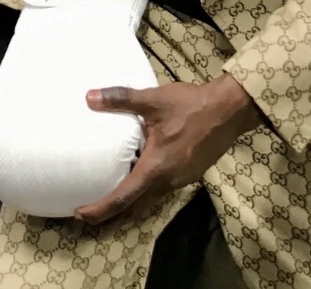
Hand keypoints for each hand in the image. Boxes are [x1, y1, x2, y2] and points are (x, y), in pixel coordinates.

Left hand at [74, 74, 262, 225]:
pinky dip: (143, 191)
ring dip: (128, 203)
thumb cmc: (190, 106)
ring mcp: (180, 180)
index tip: (80, 214)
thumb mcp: (153, 100)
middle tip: (86, 212)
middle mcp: (167, 181)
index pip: (122, 198)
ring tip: (107, 197)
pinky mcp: (188, 174)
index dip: (100, 210)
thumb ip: (120, 99)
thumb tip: (89, 97)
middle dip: (110, 213)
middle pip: (134, 207)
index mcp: (155, 169)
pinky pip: (160, 190)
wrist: (230, 109)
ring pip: (148, 200)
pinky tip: (135, 178)